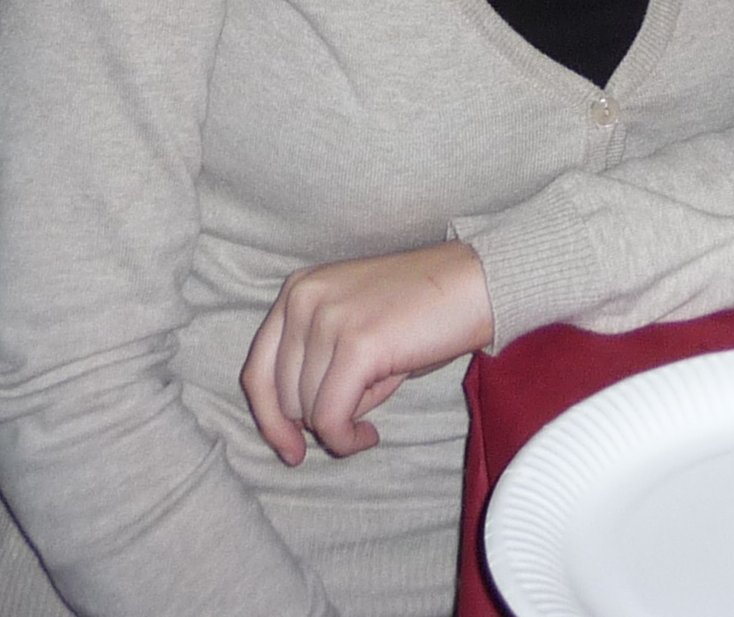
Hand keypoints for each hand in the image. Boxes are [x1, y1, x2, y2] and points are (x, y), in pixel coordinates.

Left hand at [240, 240, 493, 465]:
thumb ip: (317, 362)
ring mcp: (327, 319)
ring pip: (307, 412)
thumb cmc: (421, 313)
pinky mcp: (356, 344)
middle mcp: (303, 299)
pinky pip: (331, 418)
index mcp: (297, 291)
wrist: (476, 284)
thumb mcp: (354, 327)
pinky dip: (347, 439)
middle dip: (316, 420)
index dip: (269, 419)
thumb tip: (298, 426)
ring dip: (340, 426)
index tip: (291, 449)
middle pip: (281, 397)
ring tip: (376, 409)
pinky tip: (370, 436)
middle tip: (358, 419)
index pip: (257, 370)